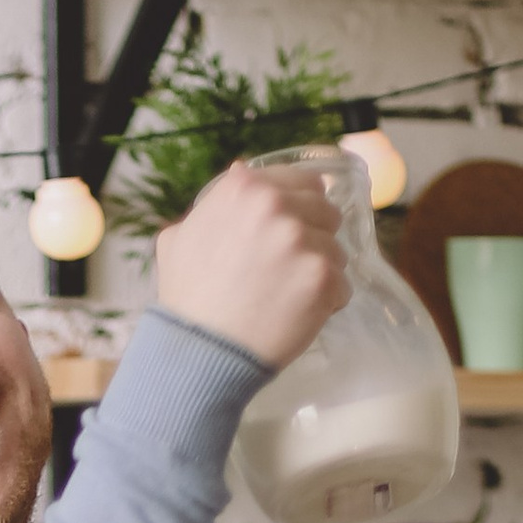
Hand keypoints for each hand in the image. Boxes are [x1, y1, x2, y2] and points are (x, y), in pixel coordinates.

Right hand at [153, 162, 350, 371]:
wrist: (200, 352)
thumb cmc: (187, 301)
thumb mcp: (179, 239)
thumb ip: (215, 203)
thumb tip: (239, 170)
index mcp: (244, 188)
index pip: (302, 181)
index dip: (300, 209)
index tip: (290, 234)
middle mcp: (275, 205)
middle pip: (326, 212)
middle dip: (312, 239)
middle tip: (285, 272)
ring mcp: (301, 240)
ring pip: (336, 250)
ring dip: (319, 273)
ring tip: (286, 298)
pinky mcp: (322, 276)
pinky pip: (342, 286)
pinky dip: (326, 304)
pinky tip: (296, 316)